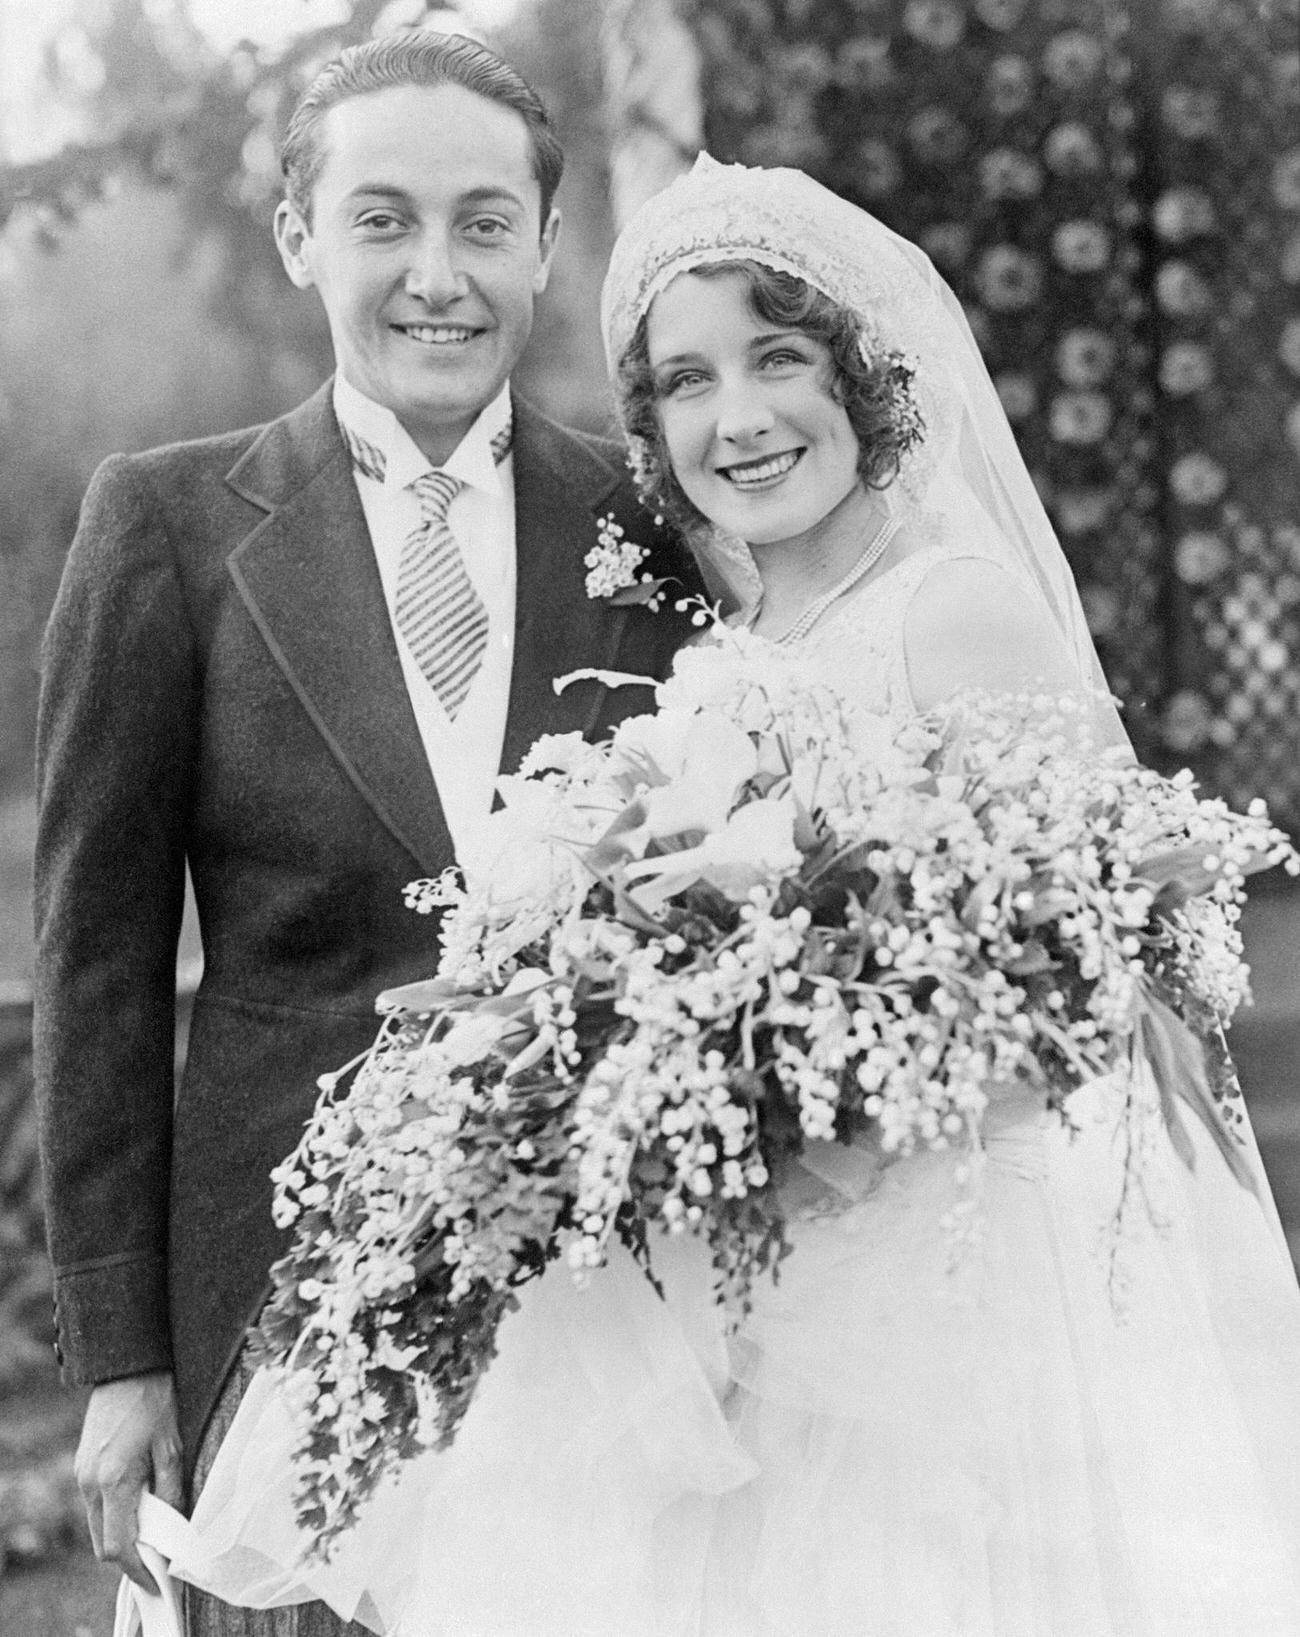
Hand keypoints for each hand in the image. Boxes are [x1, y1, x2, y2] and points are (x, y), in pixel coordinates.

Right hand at [76, 1370, 182, 1591]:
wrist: (128, 1366)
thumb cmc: (156, 1402)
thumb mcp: (173, 1448)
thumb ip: (171, 1493)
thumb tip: (172, 1532)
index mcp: (113, 1481)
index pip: (118, 1546)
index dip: (137, 1569)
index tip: (157, 1580)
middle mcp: (89, 1482)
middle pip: (103, 1542)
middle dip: (129, 1557)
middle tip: (157, 1561)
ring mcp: (81, 1474)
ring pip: (97, 1524)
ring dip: (121, 1535)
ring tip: (153, 1534)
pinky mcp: (81, 1466)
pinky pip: (94, 1505)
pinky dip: (113, 1515)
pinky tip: (138, 1506)